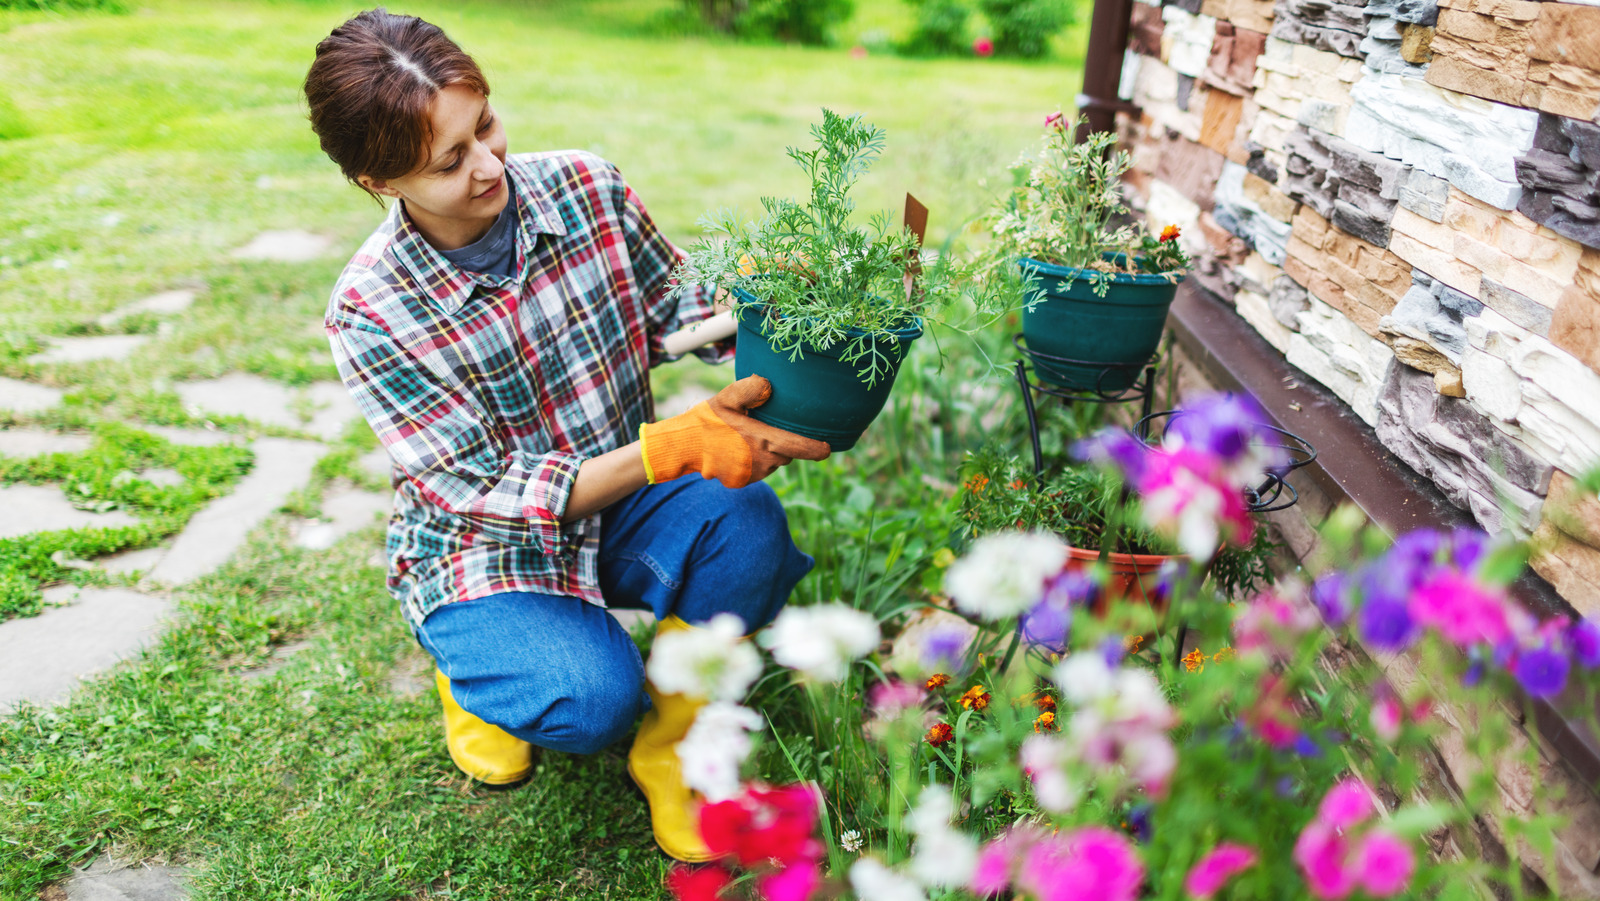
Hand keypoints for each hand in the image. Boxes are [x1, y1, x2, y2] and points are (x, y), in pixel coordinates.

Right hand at [640, 375, 830, 487]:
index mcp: (764, 441)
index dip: (818, 449)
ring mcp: (752, 474)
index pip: (801, 448)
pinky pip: (756, 471)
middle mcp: (763, 462)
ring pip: (772, 463)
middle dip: (781, 443)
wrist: (681, 447)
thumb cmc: (707, 419)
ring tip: (744, 437)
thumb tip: (769, 386)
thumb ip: (751, 390)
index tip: (827, 448)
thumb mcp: (727, 398)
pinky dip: (752, 461)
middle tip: (762, 427)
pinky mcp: (741, 482)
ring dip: (766, 452)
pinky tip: (734, 449)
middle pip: (786, 454)